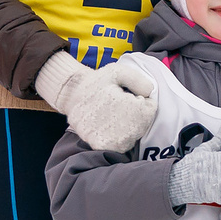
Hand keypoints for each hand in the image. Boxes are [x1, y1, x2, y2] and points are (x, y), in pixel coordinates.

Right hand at [36, 50, 156, 153]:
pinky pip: (121, 144)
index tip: (126, 96)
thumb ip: (137, 79)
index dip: (140, 100)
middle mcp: (124, 128)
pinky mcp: (103, 148)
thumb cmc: (96, 83)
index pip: (149, 108)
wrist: (70, 95)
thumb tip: (149, 92)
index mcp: (129, 107)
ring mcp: (113, 141)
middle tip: (116, 105)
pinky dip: (117, 136)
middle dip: (134, 114)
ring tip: (110, 114)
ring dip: (127, 126)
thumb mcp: (117, 72)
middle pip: (142, 123)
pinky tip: (106, 125)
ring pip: (133, 135)